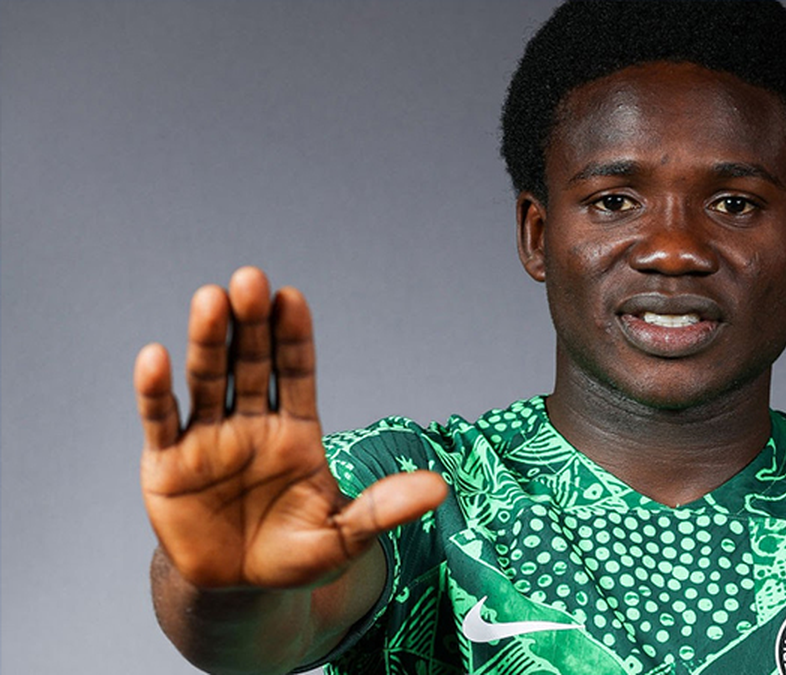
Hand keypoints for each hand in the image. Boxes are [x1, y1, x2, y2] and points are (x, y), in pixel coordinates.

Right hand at [136, 267, 445, 589]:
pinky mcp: (167, 463)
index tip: (291, 297)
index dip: (294, 337)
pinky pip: (162, 420)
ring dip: (208, 341)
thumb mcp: (344, 536)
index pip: (297, 372)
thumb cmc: (295, 556)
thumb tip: (439, 487)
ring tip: (211, 299)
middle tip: (250, 279)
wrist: (239, 590)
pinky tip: (156, 356)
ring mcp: (208, 438)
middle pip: (251, 363)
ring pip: (208, 380)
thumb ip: (382, 509)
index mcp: (296, 431)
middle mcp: (252, 423)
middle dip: (251, 323)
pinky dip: (156, 390)